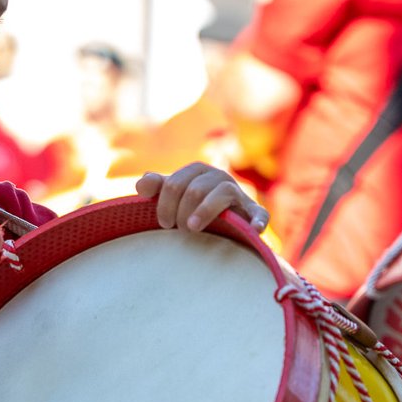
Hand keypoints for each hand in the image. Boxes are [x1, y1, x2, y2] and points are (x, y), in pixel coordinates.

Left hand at [136, 163, 267, 233]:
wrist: (221, 226)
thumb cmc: (189, 207)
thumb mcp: (171, 196)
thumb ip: (156, 187)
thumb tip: (142, 184)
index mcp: (197, 171)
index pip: (175, 183)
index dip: (164, 204)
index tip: (162, 223)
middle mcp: (218, 176)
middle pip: (195, 190)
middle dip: (182, 212)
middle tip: (178, 230)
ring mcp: (238, 193)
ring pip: (222, 193)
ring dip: (205, 212)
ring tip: (193, 229)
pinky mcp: (254, 212)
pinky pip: (259, 212)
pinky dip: (257, 220)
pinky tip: (253, 230)